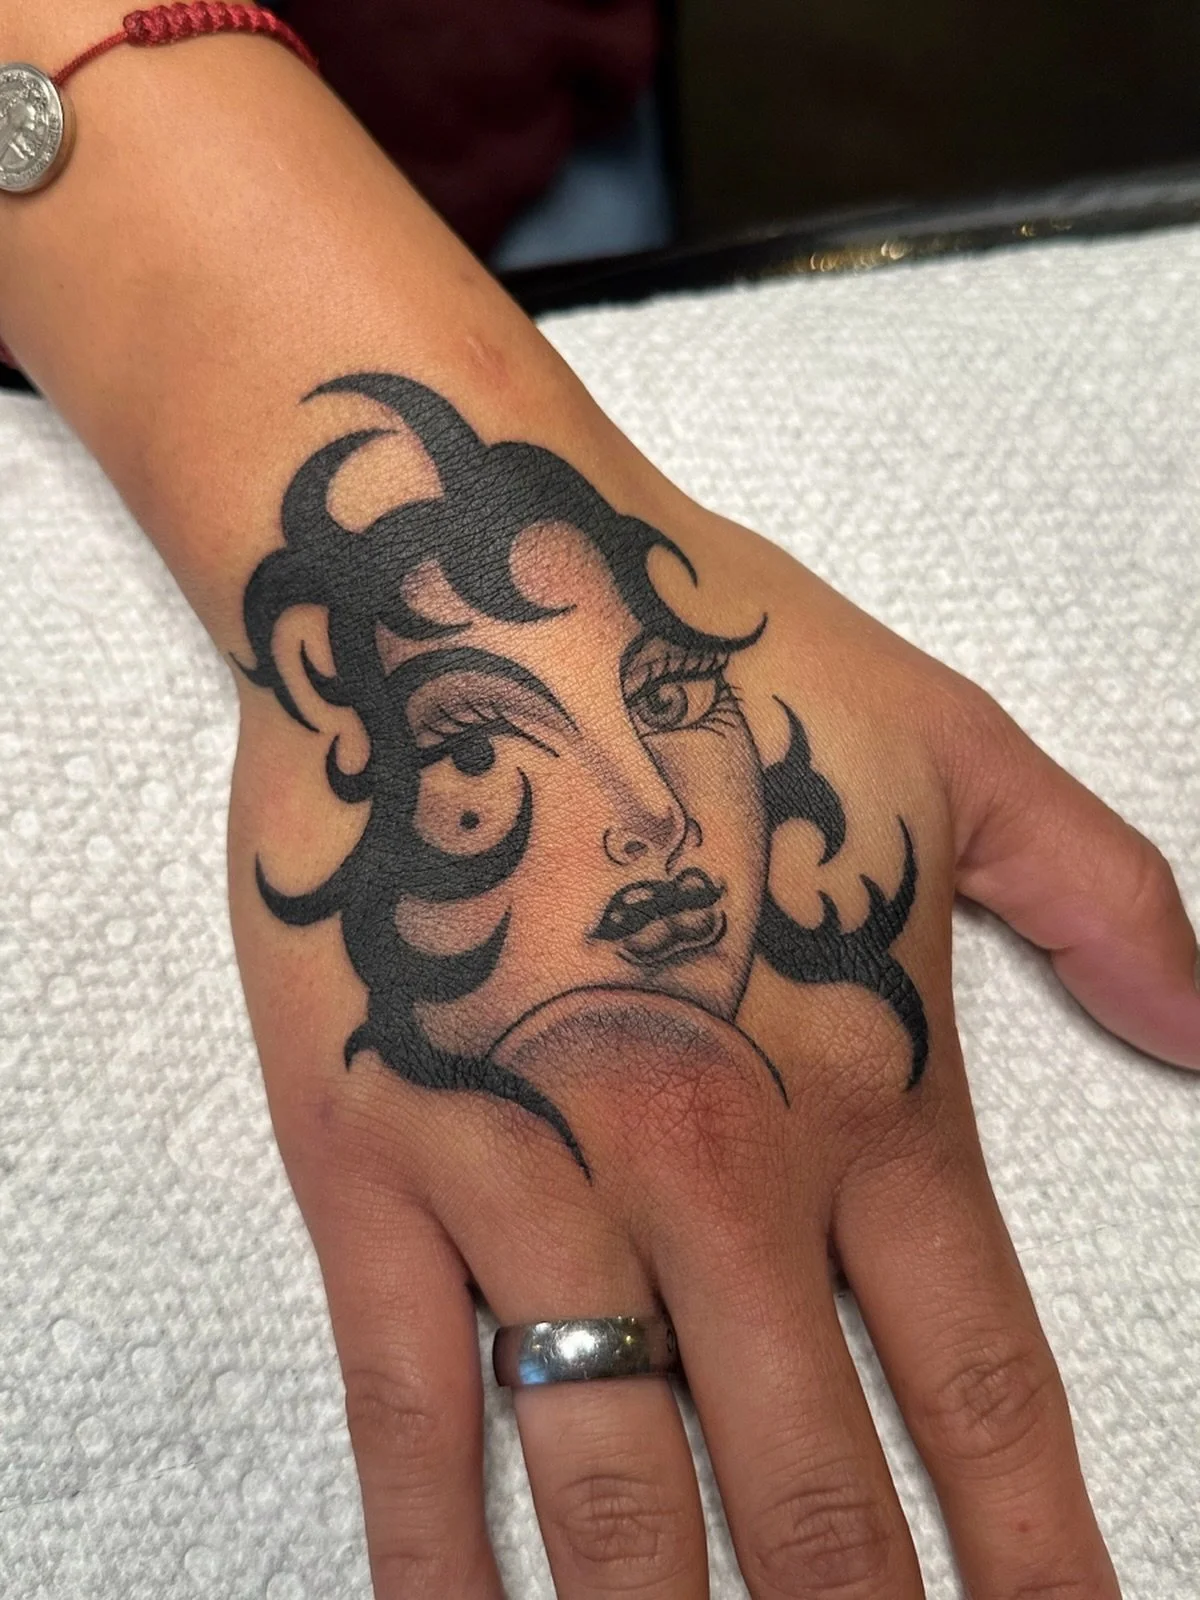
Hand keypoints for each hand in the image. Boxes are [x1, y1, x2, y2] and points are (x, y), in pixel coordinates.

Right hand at [226, 371, 1199, 1597]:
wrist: (458, 579)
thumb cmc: (692, 652)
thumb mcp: (952, 747)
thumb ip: (1108, 901)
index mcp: (864, 1084)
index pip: (981, 1395)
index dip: (1038, 1561)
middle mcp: (712, 1167)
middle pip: (812, 1492)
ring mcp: (530, 1177)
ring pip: (618, 1492)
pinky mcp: (376, 1161)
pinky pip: (411, 1405)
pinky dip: (441, 1552)